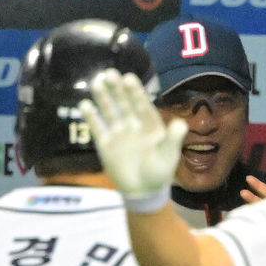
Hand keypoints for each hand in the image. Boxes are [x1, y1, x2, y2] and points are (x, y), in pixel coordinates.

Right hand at [81, 69, 187, 209]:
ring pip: (110, 111)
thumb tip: (181, 123)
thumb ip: (173, 139)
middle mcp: (133, 125)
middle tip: (109, 73)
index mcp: (150, 125)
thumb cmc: (159, 172)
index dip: (135, 92)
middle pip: (124, 103)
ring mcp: (119, 133)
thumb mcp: (169, 155)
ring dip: (103, 98)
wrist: (143, 191)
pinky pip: (98, 128)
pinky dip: (91, 117)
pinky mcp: (106, 145)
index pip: (141, 104)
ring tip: (96, 82)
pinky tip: (84, 105)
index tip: (128, 78)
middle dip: (117, 89)